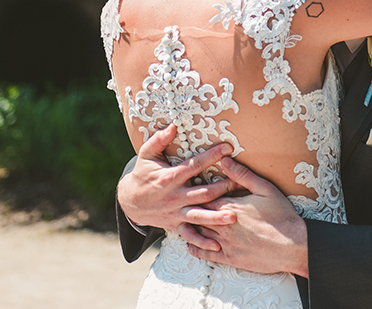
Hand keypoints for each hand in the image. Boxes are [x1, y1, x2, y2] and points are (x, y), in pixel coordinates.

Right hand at [117, 124, 237, 250]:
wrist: (131, 202)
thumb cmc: (143, 174)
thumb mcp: (146, 155)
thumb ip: (158, 140)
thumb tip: (173, 125)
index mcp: (170, 178)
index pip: (195, 165)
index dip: (212, 156)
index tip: (228, 148)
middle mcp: (175, 196)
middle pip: (203, 192)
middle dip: (223, 188)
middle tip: (241, 182)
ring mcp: (176, 213)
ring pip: (199, 215)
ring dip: (216, 217)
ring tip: (233, 217)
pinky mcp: (176, 225)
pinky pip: (190, 235)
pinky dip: (202, 242)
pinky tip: (217, 246)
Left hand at [188, 156, 308, 276]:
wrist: (292, 245)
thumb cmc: (281, 216)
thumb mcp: (265, 189)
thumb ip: (242, 175)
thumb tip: (225, 159)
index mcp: (230, 207)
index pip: (203, 197)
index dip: (196, 192)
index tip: (191, 188)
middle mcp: (223, 225)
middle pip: (197, 215)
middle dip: (190, 209)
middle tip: (181, 204)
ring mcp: (225, 243)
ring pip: (198, 234)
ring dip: (191, 228)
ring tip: (184, 221)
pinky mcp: (230, 258)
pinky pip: (206, 254)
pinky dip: (196, 248)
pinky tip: (192, 244)